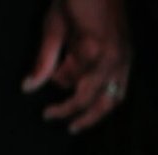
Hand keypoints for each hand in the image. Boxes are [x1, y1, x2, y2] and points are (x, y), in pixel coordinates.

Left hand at [23, 0, 130, 134]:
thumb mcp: (54, 26)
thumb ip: (43, 62)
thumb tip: (28, 88)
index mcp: (93, 52)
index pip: (73, 88)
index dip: (59, 95)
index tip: (47, 100)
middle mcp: (112, 60)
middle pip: (93, 102)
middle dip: (73, 113)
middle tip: (56, 120)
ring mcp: (124, 58)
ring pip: (112, 100)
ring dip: (95, 116)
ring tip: (77, 124)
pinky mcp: (129, 54)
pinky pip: (121, 88)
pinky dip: (108, 99)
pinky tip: (95, 103)